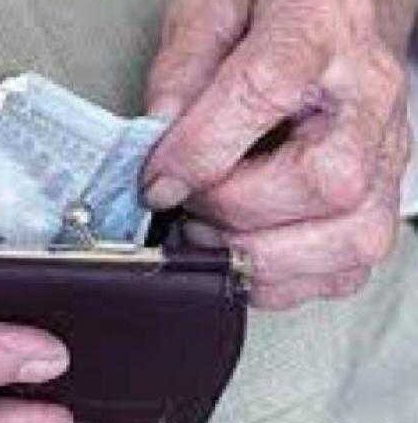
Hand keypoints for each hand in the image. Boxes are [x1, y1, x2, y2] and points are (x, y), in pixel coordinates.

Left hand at [144, 0, 415, 308]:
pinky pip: (349, 266)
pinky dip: (286, 278)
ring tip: (211, 232)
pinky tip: (245, 253)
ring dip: (262, 256)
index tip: (155, 182)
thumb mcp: (211, 8)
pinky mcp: (380, 197)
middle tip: (187, 204)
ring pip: (351, 236)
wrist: (335, 14)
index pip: (264, 93)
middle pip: (326, 181)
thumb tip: (158, 135)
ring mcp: (386, 152)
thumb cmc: (273, 9)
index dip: (200, 150)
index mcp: (318, 31)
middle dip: (235, 210)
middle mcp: (367, 97)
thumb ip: (182, 67)